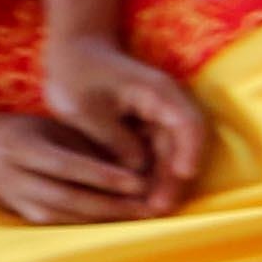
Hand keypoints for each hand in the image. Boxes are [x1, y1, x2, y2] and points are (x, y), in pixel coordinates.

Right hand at [0, 110, 150, 225]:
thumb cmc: (18, 131)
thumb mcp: (48, 126)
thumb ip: (83, 145)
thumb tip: (133, 163)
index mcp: (20, 147)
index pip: (67, 166)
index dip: (103, 177)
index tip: (138, 182)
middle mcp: (14, 177)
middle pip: (68, 198)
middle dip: (112, 206)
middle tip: (151, 207)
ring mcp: (15, 200)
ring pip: (66, 217)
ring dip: (107, 219)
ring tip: (143, 216)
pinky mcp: (20, 215)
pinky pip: (61, 223)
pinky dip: (91, 224)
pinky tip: (119, 221)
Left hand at [39, 30, 205, 211]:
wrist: (72, 52)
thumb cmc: (75, 74)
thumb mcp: (86, 109)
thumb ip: (113, 139)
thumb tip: (136, 169)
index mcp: (159, 93)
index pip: (187, 124)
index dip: (189, 152)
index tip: (182, 176)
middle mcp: (168, 106)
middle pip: (182, 146)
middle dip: (173, 180)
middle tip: (158, 209)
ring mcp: (159, 118)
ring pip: (170, 155)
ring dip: (163, 182)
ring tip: (151, 210)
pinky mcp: (147, 128)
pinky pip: (156, 155)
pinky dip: (151, 175)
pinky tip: (140, 197)